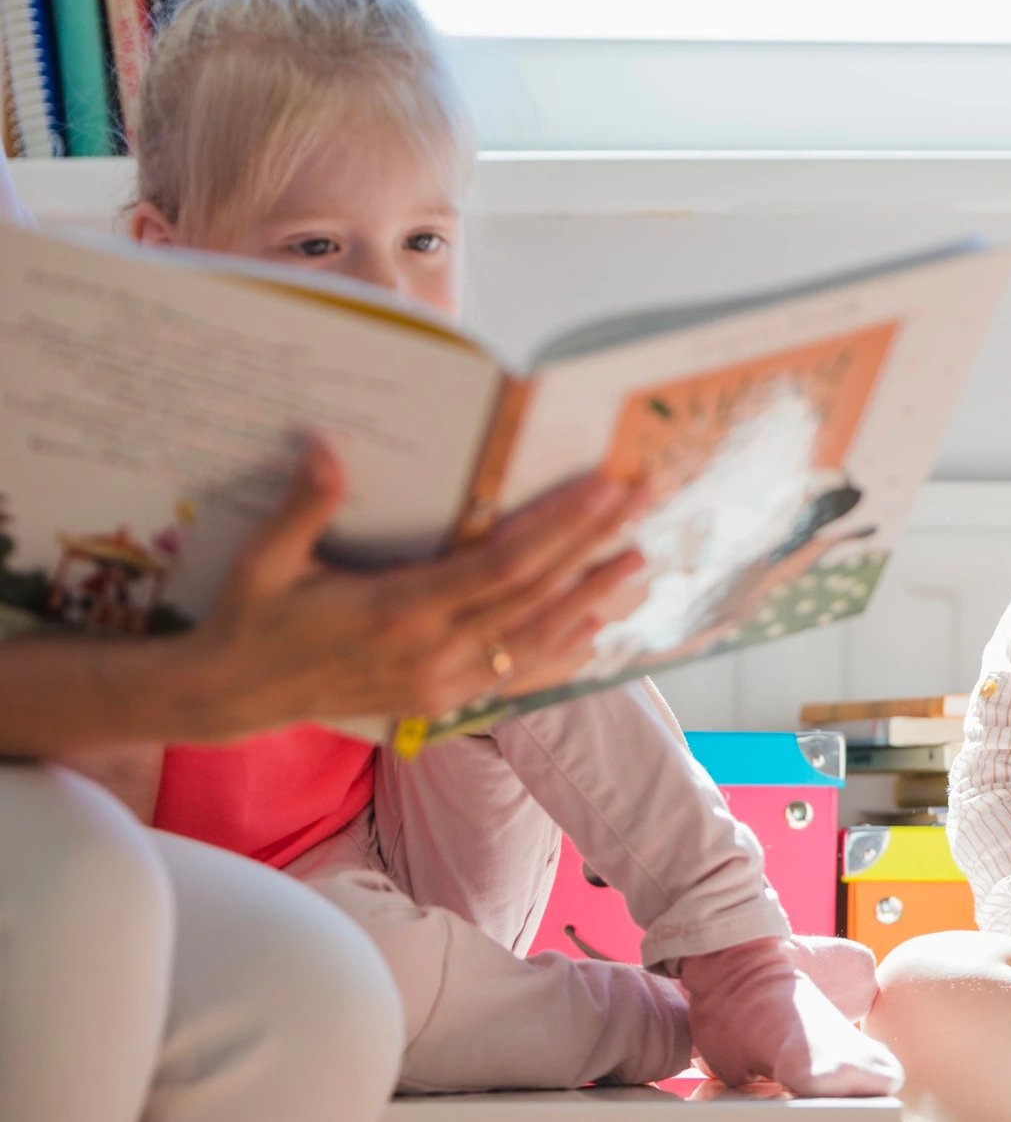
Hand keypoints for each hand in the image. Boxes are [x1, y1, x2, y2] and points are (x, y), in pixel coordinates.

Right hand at [183, 437, 650, 739]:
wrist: (235, 694)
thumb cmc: (253, 617)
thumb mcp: (265, 560)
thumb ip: (303, 506)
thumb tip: (325, 445)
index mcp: (397, 609)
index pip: (499, 565)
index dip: (557, 529)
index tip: (601, 490)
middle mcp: (431, 651)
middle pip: (532, 595)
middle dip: (591, 547)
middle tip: (640, 503)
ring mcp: (441, 683)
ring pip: (534, 639)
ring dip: (591, 598)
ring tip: (637, 560)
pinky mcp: (441, 702)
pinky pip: (514, 677)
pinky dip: (560, 653)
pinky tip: (597, 630)